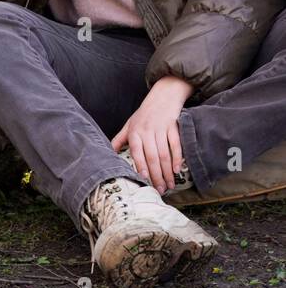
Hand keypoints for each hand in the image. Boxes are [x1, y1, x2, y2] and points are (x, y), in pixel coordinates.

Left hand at [110, 76, 192, 192]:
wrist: (162, 97)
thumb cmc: (144, 114)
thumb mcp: (129, 125)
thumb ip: (120, 139)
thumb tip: (109, 153)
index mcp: (134, 132)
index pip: (136, 152)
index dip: (140, 166)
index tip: (145, 180)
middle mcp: (147, 131)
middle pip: (152, 156)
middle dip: (156, 175)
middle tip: (160, 190)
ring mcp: (161, 129)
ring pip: (164, 153)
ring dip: (167, 171)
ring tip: (169, 185)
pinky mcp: (174, 127)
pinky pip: (176, 145)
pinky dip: (177, 158)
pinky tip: (177, 169)